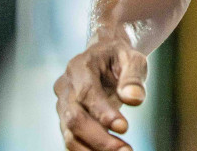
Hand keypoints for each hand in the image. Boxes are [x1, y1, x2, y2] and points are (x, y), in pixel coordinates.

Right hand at [54, 35, 148, 150]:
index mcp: (80, 66)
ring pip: (70, 134)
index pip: (86, 92)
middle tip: (126, 150)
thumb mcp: (133, 58)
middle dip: (99, 138)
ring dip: (94, 150)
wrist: (104, 55)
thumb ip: (134, 77)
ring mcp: (63, 104)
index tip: (124, 128)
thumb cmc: (120, 57)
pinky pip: (72, 140)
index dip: (102, 112)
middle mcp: (66, 86)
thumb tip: (134, 99)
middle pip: (74, 118)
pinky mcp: (66, 119)